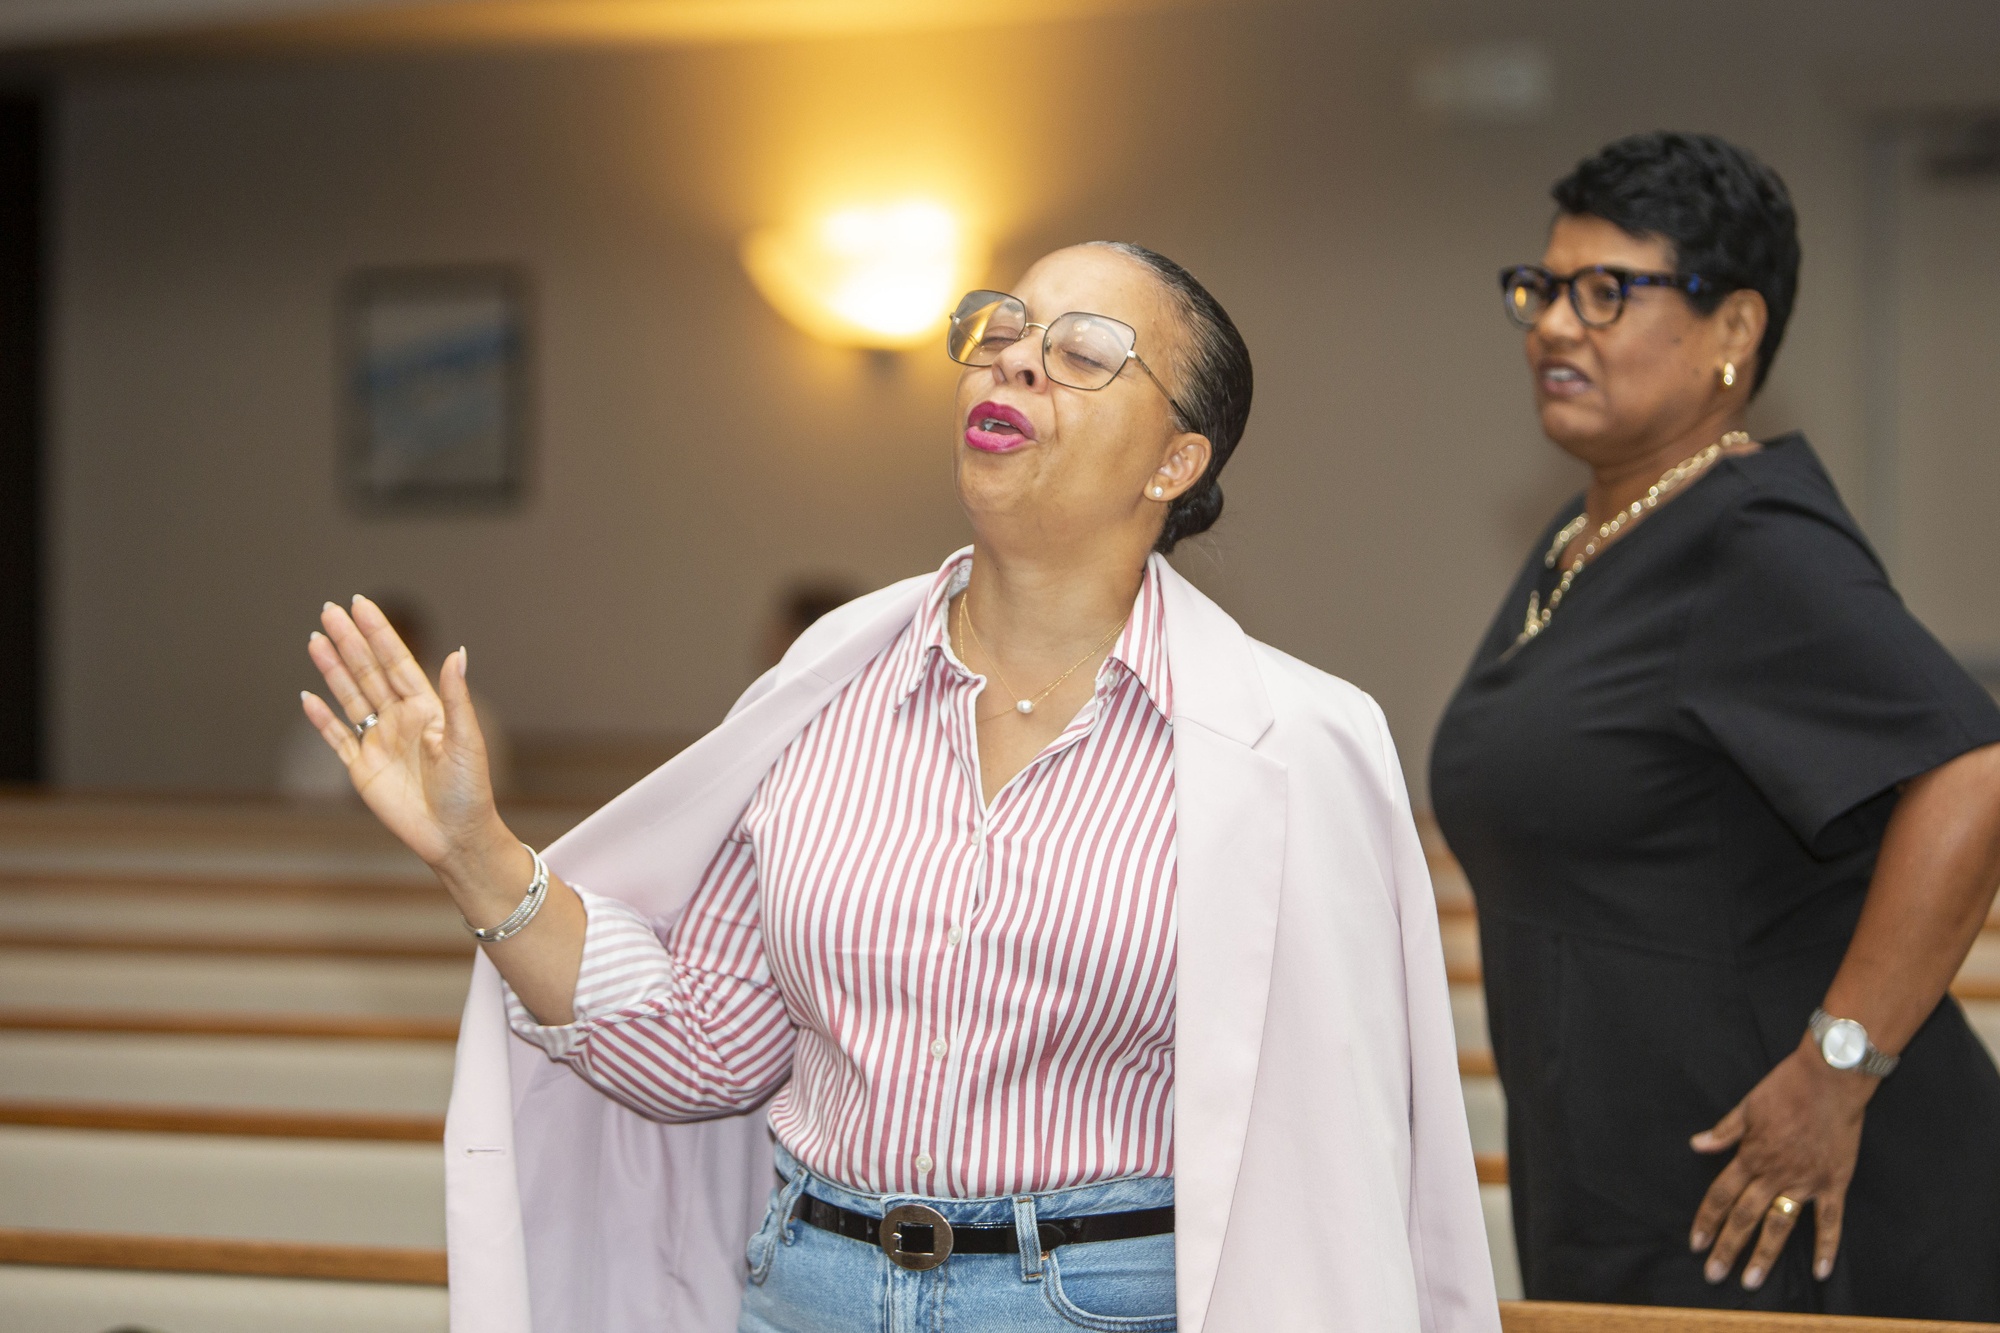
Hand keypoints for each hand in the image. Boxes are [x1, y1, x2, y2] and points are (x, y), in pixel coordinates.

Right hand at [302, 596, 504, 874]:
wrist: (454, 836)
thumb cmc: (469, 789)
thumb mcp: (466, 740)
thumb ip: (455, 697)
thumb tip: (457, 652)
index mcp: (426, 708)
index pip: (396, 662)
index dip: (379, 634)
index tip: (361, 605)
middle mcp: (400, 719)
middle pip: (368, 672)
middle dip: (349, 641)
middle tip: (329, 610)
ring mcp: (379, 742)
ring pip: (350, 697)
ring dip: (332, 669)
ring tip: (315, 639)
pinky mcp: (363, 768)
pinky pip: (337, 738)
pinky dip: (322, 718)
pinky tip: (307, 696)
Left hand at [1688, 1038, 1874, 1288]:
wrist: (1830, 1080)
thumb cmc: (1786, 1087)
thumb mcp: (1748, 1106)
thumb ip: (1724, 1131)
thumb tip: (1696, 1145)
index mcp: (1750, 1156)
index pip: (1720, 1195)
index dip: (1706, 1221)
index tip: (1696, 1244)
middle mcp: (1774, 1174)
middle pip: (1744, 1217)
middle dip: (1727, 1248)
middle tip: (1713, 1275)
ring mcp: (1805, 1182)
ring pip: (1780, 1225)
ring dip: (1764, 1255)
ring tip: (1750, 1281)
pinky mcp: (1833, 1183)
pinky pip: (1830, 1221)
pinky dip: (1826, 1247)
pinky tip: (1820, 1271)